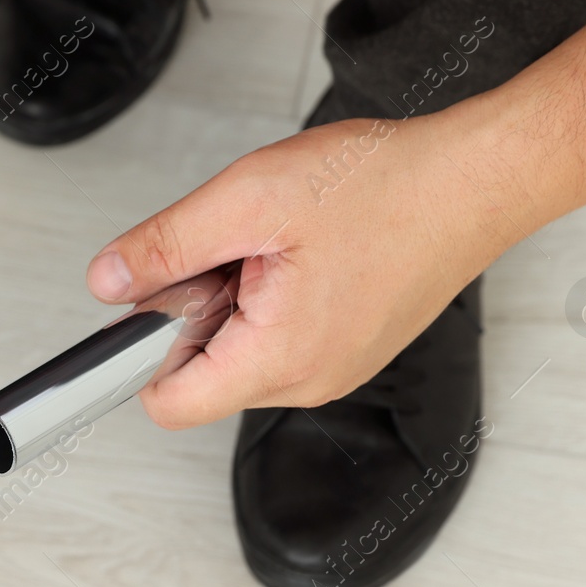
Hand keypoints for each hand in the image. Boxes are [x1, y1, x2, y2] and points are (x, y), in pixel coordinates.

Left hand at [84, 113, 508, 428]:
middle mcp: (308, 383)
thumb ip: (166, 247)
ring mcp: (331, 373)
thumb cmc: (387, 185)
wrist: (477, 181)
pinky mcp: (345, 353)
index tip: (153, 300)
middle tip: (238, 250)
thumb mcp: (249, 199)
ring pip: (236, 357)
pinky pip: (275, 343)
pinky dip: (268, 301)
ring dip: (232, 304)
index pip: (167, 405)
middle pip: (198, 377)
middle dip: (195, 313)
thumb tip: (108, 284)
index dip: (141, 352)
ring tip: (279, 246)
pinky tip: (302, 254)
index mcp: (279, 358)